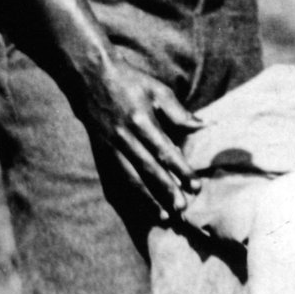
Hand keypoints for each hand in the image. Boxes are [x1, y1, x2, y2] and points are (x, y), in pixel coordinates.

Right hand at [79, 56, 202, 216]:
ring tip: (165, 216)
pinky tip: (143, 205)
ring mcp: (112, 146)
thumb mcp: (157, 89)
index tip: (196, 186)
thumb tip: (204, 126)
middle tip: (184, 208)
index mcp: (141, 120)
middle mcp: (125, 137)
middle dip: (167, 190)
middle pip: (149, 169)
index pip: (165, 151)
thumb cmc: (130, 82)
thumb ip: (179, 112)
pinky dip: (132, 193)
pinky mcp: (102, 152)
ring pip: (132, 178)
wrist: (90, 77)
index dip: (181, 170)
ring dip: (149, 199)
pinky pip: (118, 177)